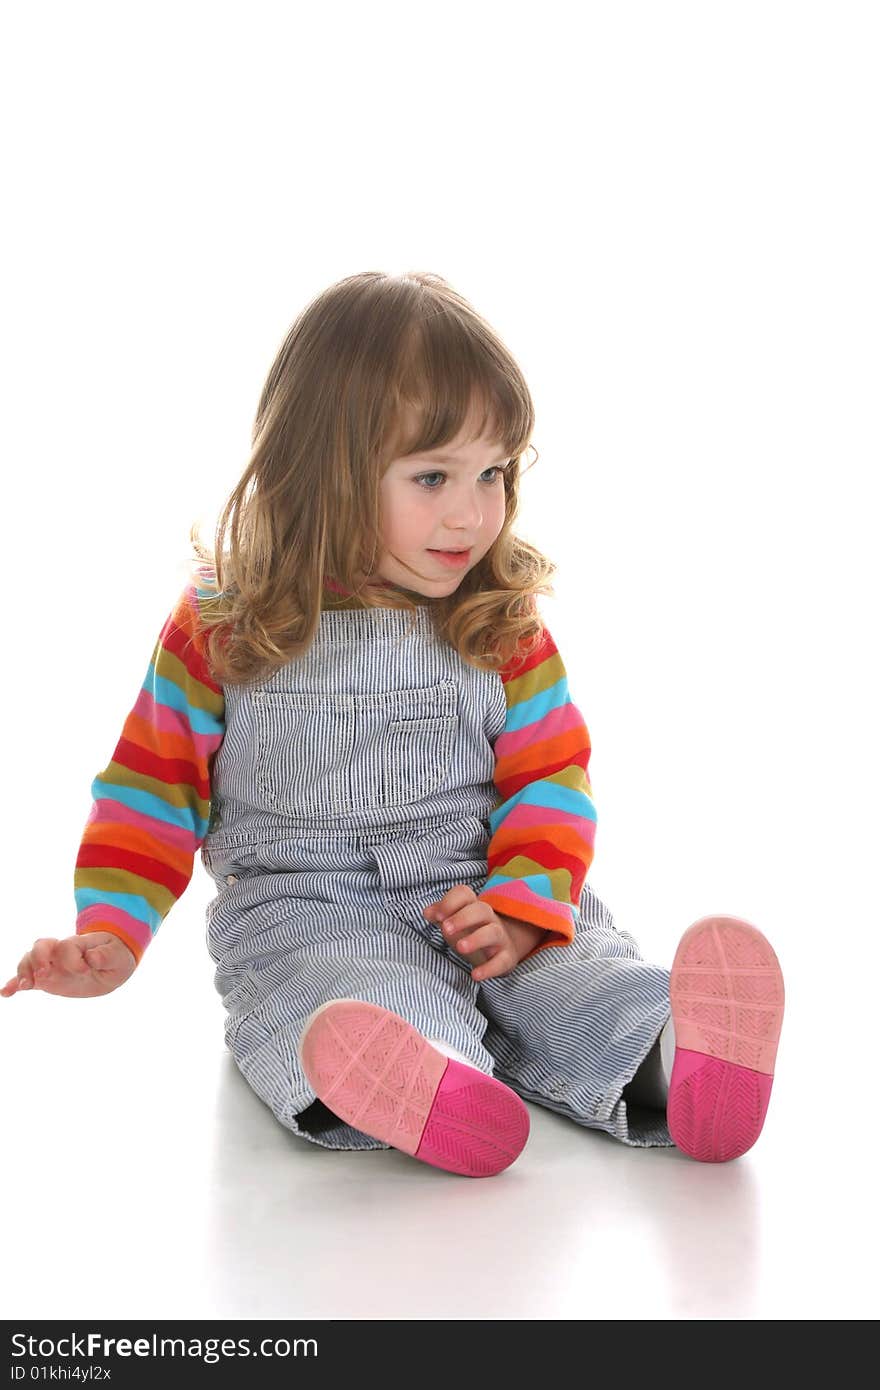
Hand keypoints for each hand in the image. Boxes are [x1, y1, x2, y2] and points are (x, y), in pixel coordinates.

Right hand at [1, 932, 136, 998]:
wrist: (110, 963)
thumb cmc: (114, 957)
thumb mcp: (118, 956)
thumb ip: (106, 955)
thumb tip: (93, 957)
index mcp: (78, 944)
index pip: (67, 946)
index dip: (72, 959)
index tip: (85, 970)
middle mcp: (61, 952)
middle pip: (40, 946)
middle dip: (38, 958)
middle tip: (44, 974)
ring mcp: (52, 965)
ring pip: (29, 961)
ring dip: (24, 972)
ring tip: (26, 986)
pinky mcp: (46, 979)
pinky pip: (27, 979)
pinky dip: (14, 984)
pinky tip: (6, 993)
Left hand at [423, 884, 545, 981]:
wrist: (500, 949)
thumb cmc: (470, 932)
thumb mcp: (453, 922)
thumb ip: (439, 914)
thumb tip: (428, 912)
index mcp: (472, 906)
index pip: (464, 894)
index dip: (450, 902)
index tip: (437, 916)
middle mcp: (488, 919)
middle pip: (481, 910)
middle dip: (463, 918)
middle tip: (445, 929)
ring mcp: (499, 937)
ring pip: (493, 933)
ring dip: (476, 939)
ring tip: (460, 947)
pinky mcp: (506, 957)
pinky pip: (501, 961)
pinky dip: (489, 968)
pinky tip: (475, 975)